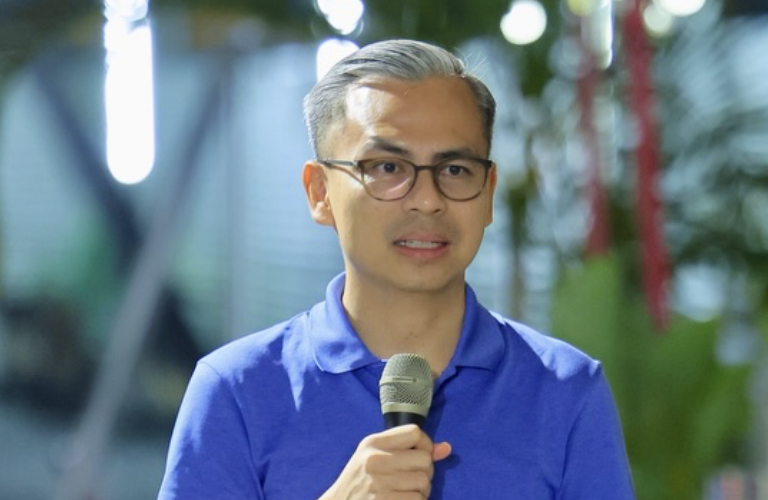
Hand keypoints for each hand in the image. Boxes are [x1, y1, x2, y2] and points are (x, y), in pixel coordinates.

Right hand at [319, 424, 451, 499]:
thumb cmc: (360, 482)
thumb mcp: (375, 457)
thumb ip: (408, 449)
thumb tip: (446, 448)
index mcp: (372, 444)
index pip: (414, 432)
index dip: (425, 444)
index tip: (420, 455)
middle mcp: (374, 460)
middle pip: (424, 459)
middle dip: (425, 471)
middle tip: (412, 479)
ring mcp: (379, 484)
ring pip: (423, 482)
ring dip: (421, 491)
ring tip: (405, 492)